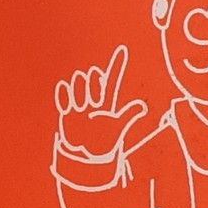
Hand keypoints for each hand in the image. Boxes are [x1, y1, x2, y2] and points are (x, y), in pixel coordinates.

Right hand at [55, 44, 148, 163]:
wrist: (87, 156)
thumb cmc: (104, 143)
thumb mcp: (118, 127)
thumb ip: (129, 114)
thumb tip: (143, 106)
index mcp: (107, 102)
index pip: (112, 80)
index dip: (117, 65)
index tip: (122, 51)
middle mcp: (94, 100)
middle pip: (92, 78)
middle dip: (91, 83)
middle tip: (92, 101)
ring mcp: (80, 105)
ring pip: (78, 84)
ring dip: (79, 91)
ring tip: (80, 106)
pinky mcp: (68, 112)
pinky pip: (64, 96)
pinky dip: (64, 94)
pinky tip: (66, 93)